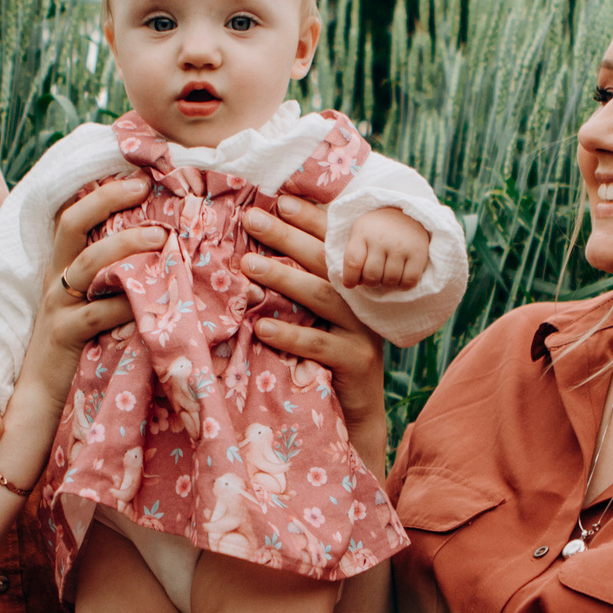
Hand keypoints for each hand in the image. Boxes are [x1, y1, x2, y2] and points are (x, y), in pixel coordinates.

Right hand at [0, 175, 164, 489]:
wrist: (36, 408)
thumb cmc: (74, 360)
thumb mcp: (91, 313)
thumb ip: (114, 286)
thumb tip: (164, 258)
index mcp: (61, 272)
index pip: (73, 219)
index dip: (100, 192)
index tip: (135, 172)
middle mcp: (54, 283)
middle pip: (71, 226)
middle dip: (105, 200)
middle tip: (141, 184)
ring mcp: (56, 309)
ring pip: (85, 264)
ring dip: (123, 246)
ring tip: (159, 237)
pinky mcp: (63, 339)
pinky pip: (95, 314)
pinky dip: (125, 304)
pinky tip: (150, 299)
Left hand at [242, 197, 389, 463]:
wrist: (357, 414)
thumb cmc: (327, 358)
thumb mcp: (318, 317)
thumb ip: (300, 286)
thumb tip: (253, 252)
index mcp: (354, 282)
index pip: (333, 241)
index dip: (309, 218)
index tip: (278, 199)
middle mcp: (363, 300)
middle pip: (326, 260)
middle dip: (289, 236)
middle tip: (253, 219)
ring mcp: (363, 331)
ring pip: (323, 296)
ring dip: (284, 278)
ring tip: (249, 266)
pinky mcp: (357, 362)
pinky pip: (321, 345)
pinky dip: (291, 335)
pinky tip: (263, 327)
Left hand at [343, 206, 430, 289]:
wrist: (409, 213)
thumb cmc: (379, 230)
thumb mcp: (360, 233)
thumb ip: (354, 255)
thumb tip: (353, 283)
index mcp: (363, 231)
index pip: (353, 262)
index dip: (350, 278)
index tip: (351, 284)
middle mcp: (381, 238)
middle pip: (371, 276)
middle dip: (370, 282)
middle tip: (374, 276)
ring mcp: (401, 246)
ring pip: (389, 280)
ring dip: (387, 283)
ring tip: (387, 274)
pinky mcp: (418, 253)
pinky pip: (408, 281)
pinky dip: (403, 285)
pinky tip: (400, 276)